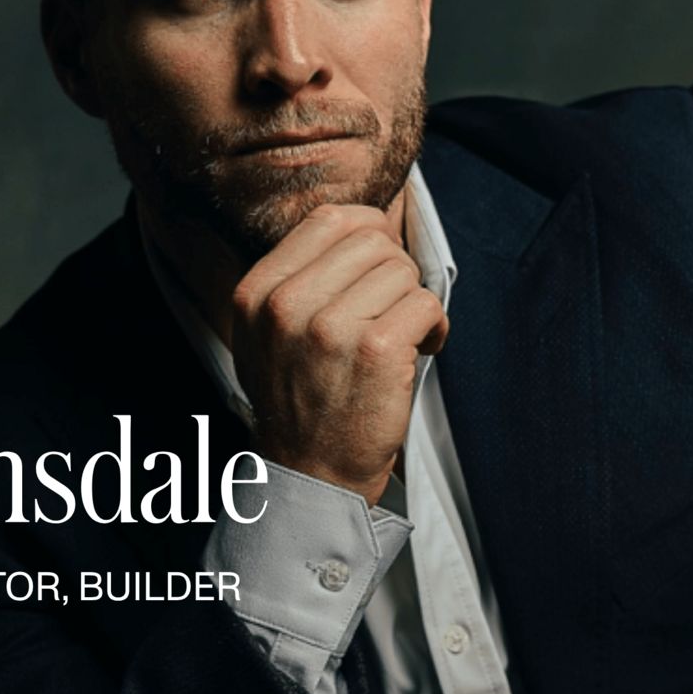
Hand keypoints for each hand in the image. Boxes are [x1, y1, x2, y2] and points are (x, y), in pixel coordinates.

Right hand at [229, 203, 448, 504]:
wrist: (311, 473)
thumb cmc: (301, 399)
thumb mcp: (271, 332)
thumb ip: (303, 276)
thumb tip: (370, 223)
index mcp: (258, 292)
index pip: (328, 220)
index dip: (369, 232)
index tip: (380, 264)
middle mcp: (286, 305)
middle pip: (371, 240)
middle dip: (396, 270)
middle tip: (395, 307)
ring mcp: (330, 327)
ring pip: (402, 271)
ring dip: (414, 301)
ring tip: (405, 334)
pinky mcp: (376, 351)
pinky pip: (425, 304)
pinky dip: (434, 326)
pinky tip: (421, 349)